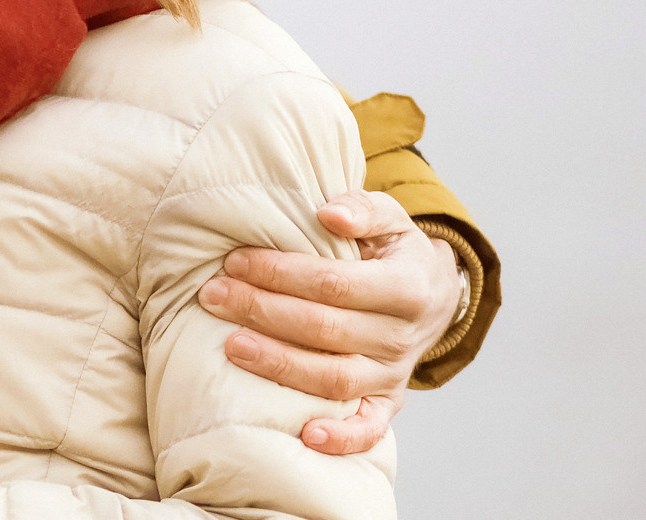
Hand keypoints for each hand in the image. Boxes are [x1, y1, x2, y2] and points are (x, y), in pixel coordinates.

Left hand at [200, 188, 460, 456]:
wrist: (432, 295)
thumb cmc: (394, 251)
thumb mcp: (389, 217)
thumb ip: (361, 207)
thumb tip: (328, 214)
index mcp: (406, 286)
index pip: (334, 283)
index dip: (281, 273)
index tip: (234, 261)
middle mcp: (402, 336)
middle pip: (325, 329)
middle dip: (263, 311)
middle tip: (213, 296)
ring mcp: (394, 374)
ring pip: (335, 379)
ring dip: (280, 365)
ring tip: (231, 347)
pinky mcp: (388, 402)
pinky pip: (369, 429)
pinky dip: (341, 439)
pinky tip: (305, 435)